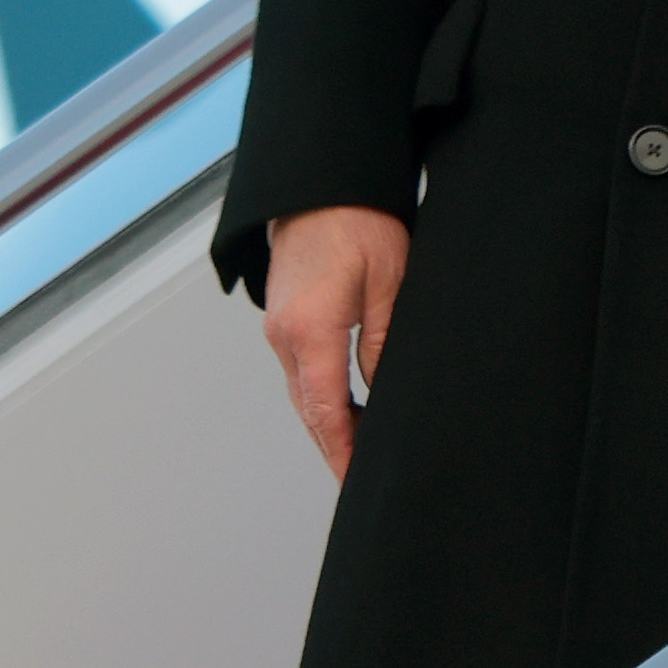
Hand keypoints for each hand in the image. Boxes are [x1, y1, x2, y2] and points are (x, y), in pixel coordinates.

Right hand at [263, 205, 411, 480]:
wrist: (320, 185)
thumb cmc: (360, 222)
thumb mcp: (389, 283)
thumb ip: (383, 344)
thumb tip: (382, 393)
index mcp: (311, 330)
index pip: (326, 412)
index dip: (342, 453)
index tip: (356, 482)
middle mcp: (284, 335)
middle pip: (309, 411)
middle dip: (334, 448)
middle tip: (360, 481)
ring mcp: (278, 327)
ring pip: (303, 394)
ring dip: (327, 424)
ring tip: (358, 453)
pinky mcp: (283, 319)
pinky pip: (300, 372)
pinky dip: (320, 398)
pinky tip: (345, 409)